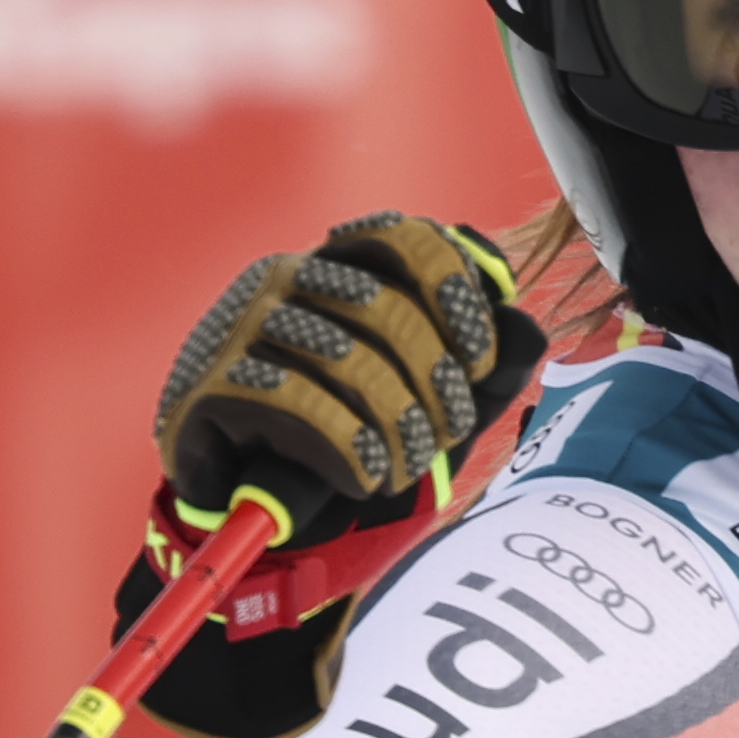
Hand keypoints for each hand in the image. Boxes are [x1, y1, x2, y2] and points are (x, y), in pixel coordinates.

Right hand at [156, 212, 533, 535]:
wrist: (250, 500)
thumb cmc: (348, 432)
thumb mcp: (429, 396)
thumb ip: (483, 364)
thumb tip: (528, 326)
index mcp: (337, 263)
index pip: (403, 238)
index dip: (454, 291)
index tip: (480, 360)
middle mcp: (284, 279)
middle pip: (386, 309)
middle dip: (436, 382)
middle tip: (447, 433)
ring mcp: (240, 329)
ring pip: (350, 362)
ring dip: (399, 428)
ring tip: (406, 467)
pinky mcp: (211, 389)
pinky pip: (300, 407)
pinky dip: (350, 450)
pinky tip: (364, 478)